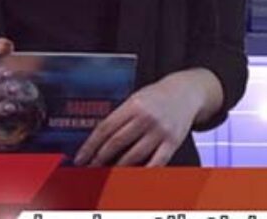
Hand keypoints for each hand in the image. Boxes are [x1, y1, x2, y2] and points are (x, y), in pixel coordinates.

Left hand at [73, 72, 203, 166]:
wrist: (186, 92)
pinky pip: (155, 163)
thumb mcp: (136, 99)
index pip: (105, 128)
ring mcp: (160, 131)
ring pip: (133, 156)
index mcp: (133, 105)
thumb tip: (98, 141)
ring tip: (108, 173)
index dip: (90, 145)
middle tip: (91, 167)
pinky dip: (142, 172)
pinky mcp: (172, 142)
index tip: (81, 158)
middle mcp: (146, 118)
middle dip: (100, 158)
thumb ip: (119, 117)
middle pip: (116, 143)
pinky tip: (132, 176)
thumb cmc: (157, 97)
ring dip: (117, 168)